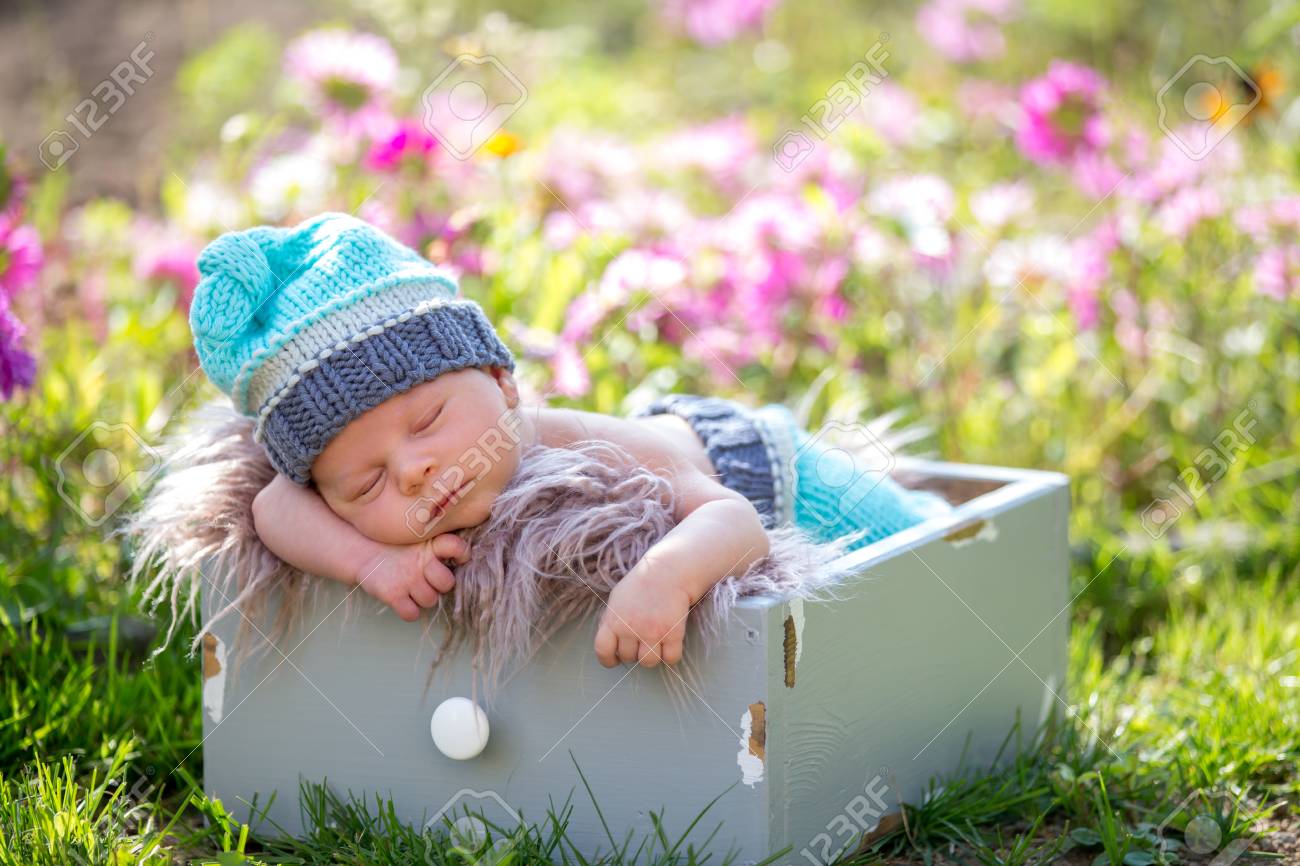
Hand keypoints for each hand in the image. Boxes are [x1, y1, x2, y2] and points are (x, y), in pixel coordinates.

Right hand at [353, 533, 468, 621]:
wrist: (364, 551)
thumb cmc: (398, 548)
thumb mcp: (419, 539)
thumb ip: (439, 545)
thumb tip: (464, 558)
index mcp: (430, 545)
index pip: (456, 546)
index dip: (461, 554)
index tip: (458, 559)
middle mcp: (420, 562)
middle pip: (447, 583)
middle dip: (440, 585)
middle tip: (429, 580)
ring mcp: (407, 579)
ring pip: (430, 601)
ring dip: (424, 598)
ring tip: (414, 589)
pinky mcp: (392, 594)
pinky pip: (412, 614)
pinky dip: (409, 611)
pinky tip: (404, 601)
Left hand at [594, 573, 691, 668]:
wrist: (668, 570)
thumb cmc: (642, 583)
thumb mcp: (617, 598)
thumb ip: (610, 620)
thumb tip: (607, 641)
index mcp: (613, 619)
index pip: (603, 650)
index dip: (608, 659)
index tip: (614, 660)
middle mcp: (630, 628)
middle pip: (628, 657)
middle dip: (634, 652)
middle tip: (641, 640)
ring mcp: (652, 632)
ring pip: (648, 662)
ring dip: (652, 655)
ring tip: (655, 643)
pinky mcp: (672, 633)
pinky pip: (670, 658)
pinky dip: (671, 655)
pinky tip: (670, 644)